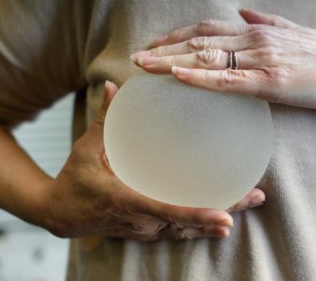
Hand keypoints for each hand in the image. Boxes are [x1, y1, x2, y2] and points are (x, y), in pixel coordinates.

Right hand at [38, 81, 264, 240]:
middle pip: (189, 222)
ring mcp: (148, 228)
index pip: (166, 210)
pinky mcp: (151, 229)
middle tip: (254, 197)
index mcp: (126, 200)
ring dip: (222, 216)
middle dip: (224, 212)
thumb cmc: (75, 179)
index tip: (224, 217)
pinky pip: (182, 228)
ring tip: (252, 199)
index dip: (195, 215)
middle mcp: (142, 220)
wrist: (61, 214)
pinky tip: (229, 208)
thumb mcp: (87, 149)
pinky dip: (205, 220)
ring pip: (190, 228)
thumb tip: (113, 85)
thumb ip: (104, 120)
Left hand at [131, 9, 315, 115]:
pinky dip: (202, 78)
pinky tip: (180, 79)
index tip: (156, 44)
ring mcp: (262, 60)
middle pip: (200, 41)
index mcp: (258, 31)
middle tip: (137, 57)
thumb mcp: (295, 32)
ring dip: (173, 62)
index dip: (179, 36)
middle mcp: (255, 40)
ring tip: (145, 67)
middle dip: (165, 49)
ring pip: (208, 58)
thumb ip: (267, 20)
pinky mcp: (271, 82)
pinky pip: (229, 80)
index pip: (208, 29)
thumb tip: (243, 11)